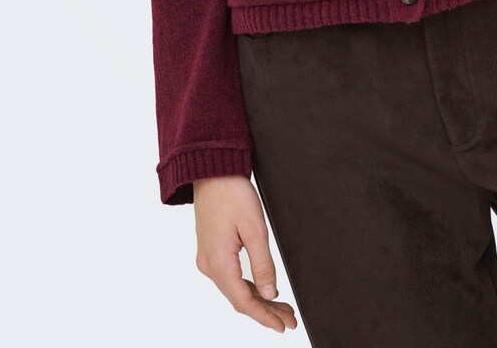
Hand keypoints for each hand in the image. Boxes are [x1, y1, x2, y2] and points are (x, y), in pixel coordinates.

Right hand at [194, 175, 297, 333]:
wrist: (211, 171)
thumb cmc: (232, 193)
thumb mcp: (255, 228)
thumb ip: (263, 264)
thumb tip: (270, 293)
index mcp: (218, 263)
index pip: (243, 302)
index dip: (265, 317)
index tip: (283, 325)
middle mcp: (209, 265)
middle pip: (239, 299)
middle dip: (265, 311)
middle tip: (289, 319)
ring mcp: (207, 259)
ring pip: (234, 289)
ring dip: (258, 300)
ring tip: (282, 307)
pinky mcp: (210, 251)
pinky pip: (230, 277)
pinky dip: (247, 286)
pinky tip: (262, 289)